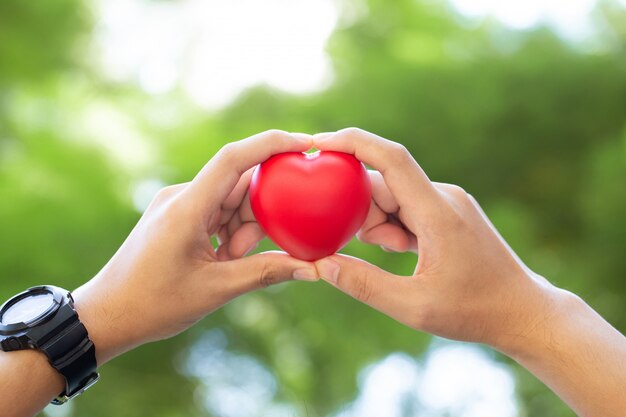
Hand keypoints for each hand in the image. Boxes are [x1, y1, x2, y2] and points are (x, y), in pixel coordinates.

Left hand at [72, 130, 318, 363]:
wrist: (106, 314)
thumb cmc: (153, 304)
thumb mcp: (216, 290)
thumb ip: (266, 272)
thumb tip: (312, 269)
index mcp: (187, 208)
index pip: (234, 158)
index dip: (271, 144)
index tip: (306, 143)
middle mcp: (180, 196)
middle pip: (239, 185)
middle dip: (257, 217)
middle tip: (245, 256)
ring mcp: (177, 203)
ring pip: (230, 201)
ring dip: (241, 231)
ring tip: (225, 264)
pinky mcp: (177, 213)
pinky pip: (216, 211)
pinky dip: (228, 233)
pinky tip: (220, 260)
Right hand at [312, 128, 557, 348]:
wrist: (524, 310)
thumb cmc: (474, 311)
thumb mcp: (413, 307)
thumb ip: (364, 284)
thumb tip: (321, 265)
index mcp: (437, 212)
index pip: (390, 158)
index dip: (352, 143)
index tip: (318, 144)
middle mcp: (444, 196)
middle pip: (382, 184)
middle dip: (362, 214)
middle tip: (370, 251)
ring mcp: (448, 202)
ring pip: (392, 197)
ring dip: (380, 225)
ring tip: (401, 258)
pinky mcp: (448, 211)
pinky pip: (407, 206)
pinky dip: (394, 226)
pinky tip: (407, 253)